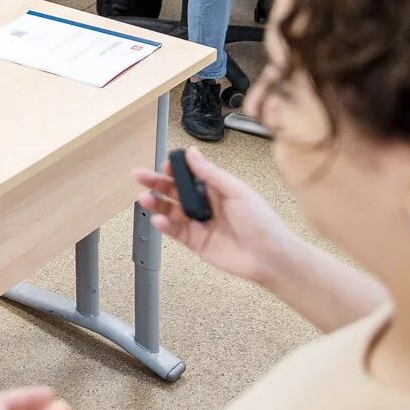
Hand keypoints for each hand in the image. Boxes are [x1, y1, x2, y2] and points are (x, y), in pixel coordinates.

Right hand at [132, 146, 298, 286]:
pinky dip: (165, 226)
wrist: (270, 257)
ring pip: (172, 211)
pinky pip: (176, 232)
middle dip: (157, 183)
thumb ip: (210, 174)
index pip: (190, 175)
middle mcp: (205, 204)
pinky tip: (159, 221)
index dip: (175, 169)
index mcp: (216, 189)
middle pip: (175, 191)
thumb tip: (191, 152)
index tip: (164, 164)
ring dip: (157, 204)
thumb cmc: (260, 221)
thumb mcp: (236, 192)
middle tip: (139, 175)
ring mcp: (199, 224)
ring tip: (144, 199)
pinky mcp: (196, 243)